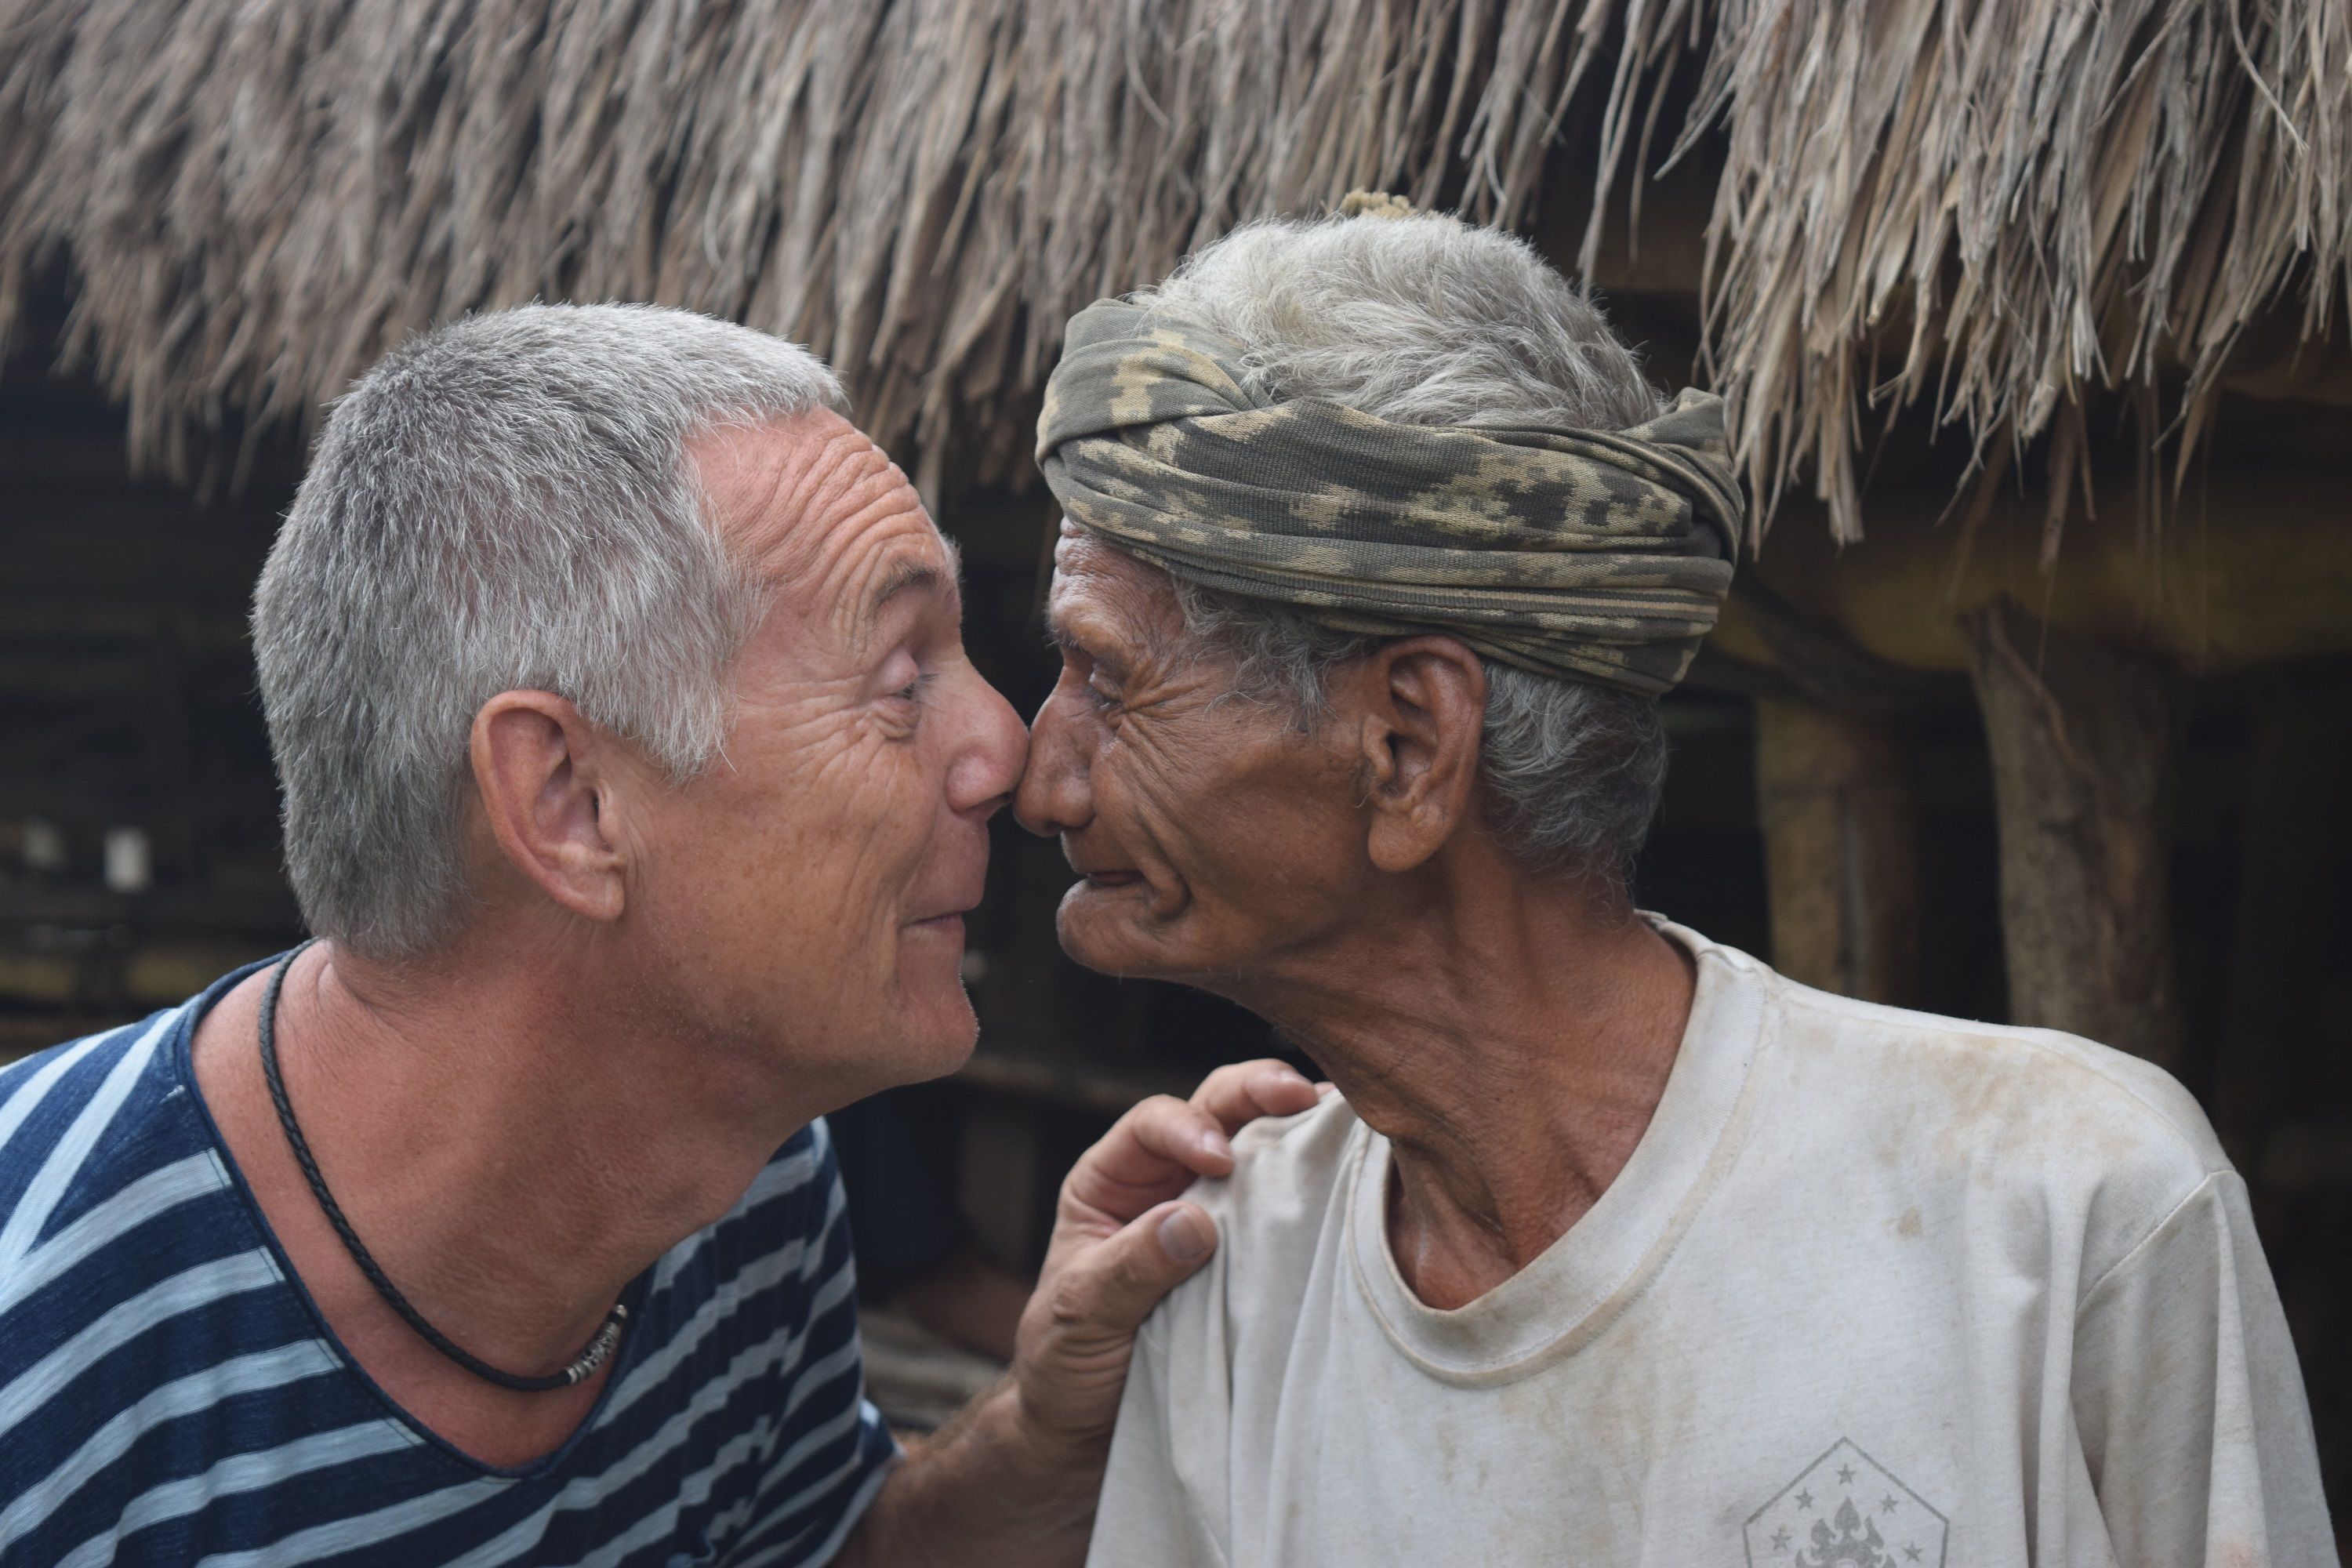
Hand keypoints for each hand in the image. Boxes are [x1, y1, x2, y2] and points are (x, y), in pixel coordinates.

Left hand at [1008, 1060, 1322, 1454]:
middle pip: (1216, 1109)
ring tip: (1344, 1118)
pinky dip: (1315, 1184)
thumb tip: (1194, 1221)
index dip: (1190, 1128)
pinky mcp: (1249, 1254)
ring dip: (1298, 1129)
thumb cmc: (1063, 1363)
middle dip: (1258, 1092)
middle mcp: (1164, 1181)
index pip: (1152, 1124)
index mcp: (1111, 1180)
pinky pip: (1282, 1207)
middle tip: (1305, 1095)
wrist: (1085, 1427)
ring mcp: (1212, 1214)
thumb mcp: (1079, 1314)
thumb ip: (1130, 1267)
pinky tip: (1351, 1173)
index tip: (1219, 1160)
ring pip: (1258, 1147)